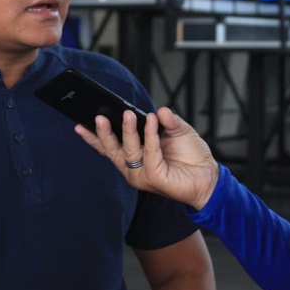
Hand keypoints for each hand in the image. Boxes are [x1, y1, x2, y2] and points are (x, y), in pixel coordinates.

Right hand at [75, 107, 219, 209]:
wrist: (209, 176)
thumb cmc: (191, 156)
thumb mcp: (178, 130)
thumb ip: (167, 120)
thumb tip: (159, 110)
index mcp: (134, 156)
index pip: (108, 147)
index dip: (93, 137)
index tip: (80, 123)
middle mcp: (134, 168)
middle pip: (112, 150)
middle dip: (103, 133)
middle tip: (98, 116)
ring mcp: (142, 175)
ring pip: (129, 151)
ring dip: (127, 131)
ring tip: (127, 114)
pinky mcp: (154, 179)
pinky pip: (149, 153)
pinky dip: (149, 136)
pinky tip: (151, 121)